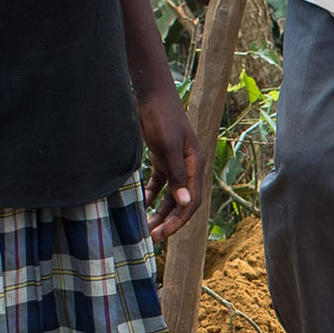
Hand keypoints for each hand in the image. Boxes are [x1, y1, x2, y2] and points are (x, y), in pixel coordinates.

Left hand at [135, 68, 200, 224]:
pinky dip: (149, 196)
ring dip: (158, 213)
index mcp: (195, 166)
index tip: (162, 235)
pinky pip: (157, 185)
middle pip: (180, 203)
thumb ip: (177, 175)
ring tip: (144, 228)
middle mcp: (188, 168)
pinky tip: (138, 206)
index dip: (178, 221)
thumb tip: (186, 203)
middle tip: (150, 238)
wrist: (151, 93)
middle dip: (167, 221)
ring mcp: (174, 164)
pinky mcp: (160, 159)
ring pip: (168, 196)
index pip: (191, 202)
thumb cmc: (162, 117)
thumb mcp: (169, 146)